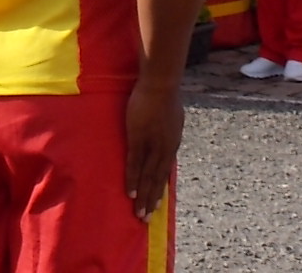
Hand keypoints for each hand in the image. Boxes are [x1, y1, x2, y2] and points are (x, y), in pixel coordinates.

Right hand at [124, 78, 182, 221]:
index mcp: (172, 144)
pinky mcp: (138, 139)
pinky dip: (133, 180)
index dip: (159, 188)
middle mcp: (165, 149)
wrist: (161, 83)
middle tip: (146, 217)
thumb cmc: (164, 94)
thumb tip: (166, 134)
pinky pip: (135, 164)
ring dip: (143, 196)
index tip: (156, 203)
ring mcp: (152, 145)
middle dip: (151, 198)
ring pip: (147, 177)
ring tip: (139, 213)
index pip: (165, 171)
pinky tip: (130, 193)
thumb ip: (168, 129)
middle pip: (157, 179)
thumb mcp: (172, 117)